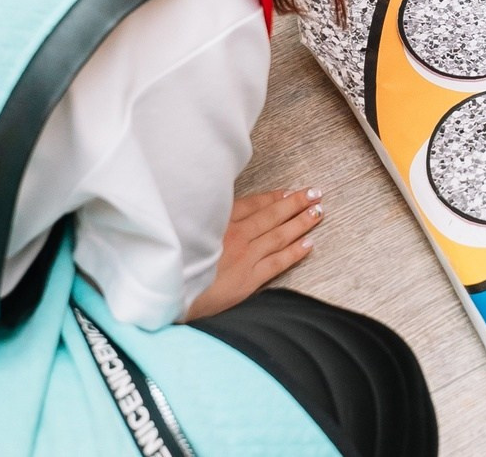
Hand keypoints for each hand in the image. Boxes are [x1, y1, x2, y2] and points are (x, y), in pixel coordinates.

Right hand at [183, 187, 323, 320]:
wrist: (167, 293)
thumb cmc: (173, 263)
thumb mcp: (185, 231)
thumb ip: (206, 221)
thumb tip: (220, 212)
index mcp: (219, 221)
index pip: (254, 204)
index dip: (274, 197)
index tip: (289, 191)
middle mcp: (234, 235)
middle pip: (272, 215)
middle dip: (295, 203)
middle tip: (314, 193)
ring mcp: (244, 257)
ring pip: (279, 235)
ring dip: (301, 222)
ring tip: (318, 212)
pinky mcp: (248, 279)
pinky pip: (277, 262)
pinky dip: (295, 251)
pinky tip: (309, 244)